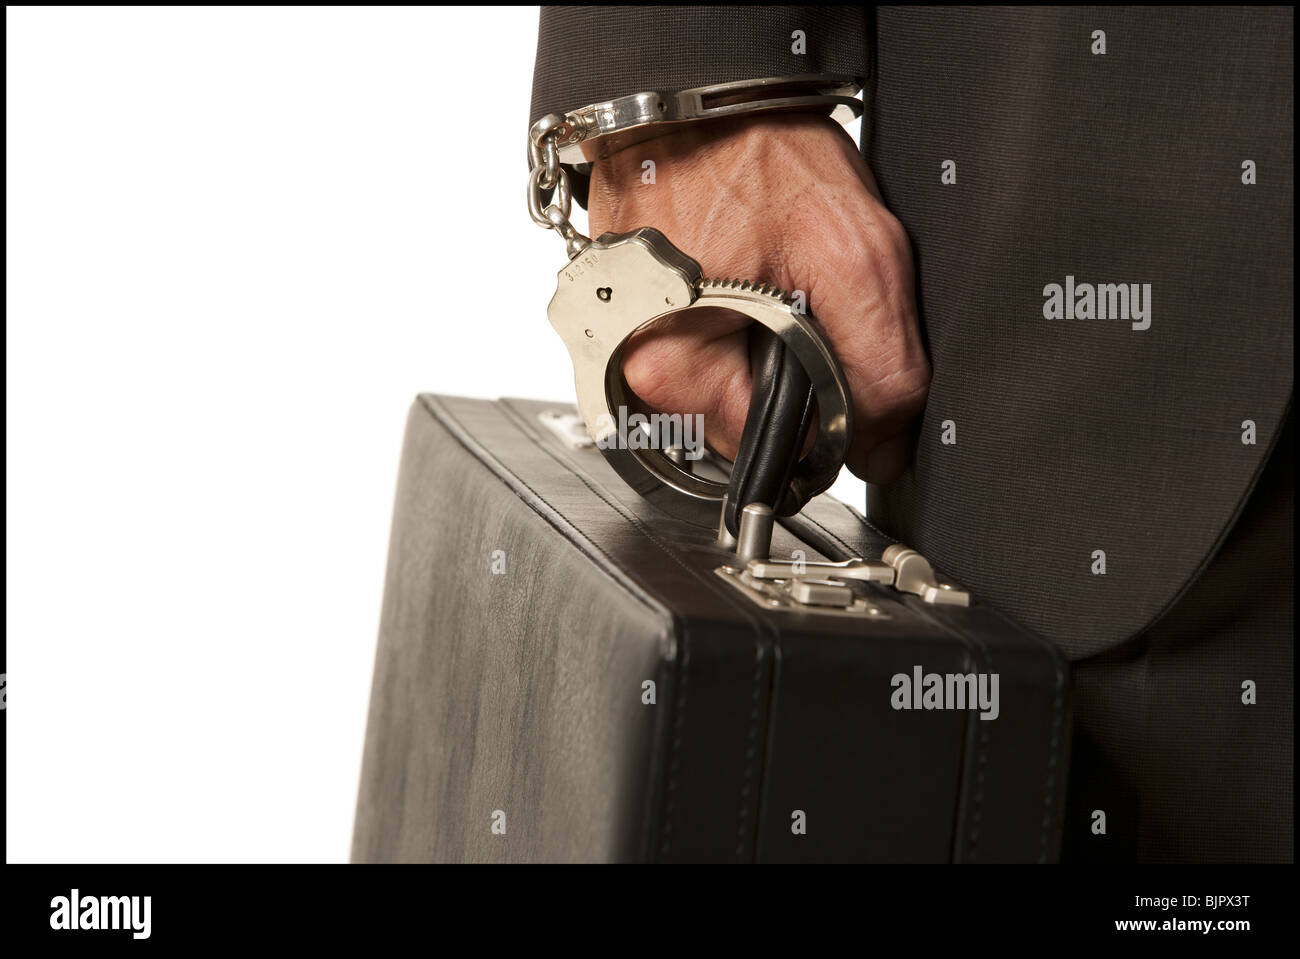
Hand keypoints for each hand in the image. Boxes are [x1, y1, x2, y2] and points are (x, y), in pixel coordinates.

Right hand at [587, 112, 928, 482]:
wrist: (711, 97)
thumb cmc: (760, 154)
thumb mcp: (856, 262)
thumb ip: (883, 371)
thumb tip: (884, 448)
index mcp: (669, 367)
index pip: (765, 445)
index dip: (817, 407)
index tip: (827, 348)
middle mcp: (632, 362)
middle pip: (740, 418)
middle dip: (787, 369)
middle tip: (797, 294)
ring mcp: (626, 339)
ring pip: (723, 385)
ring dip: (762, 344)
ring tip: (767, 275)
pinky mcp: (633, 314)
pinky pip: (700, 347)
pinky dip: (735, 320)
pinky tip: (743, 272)